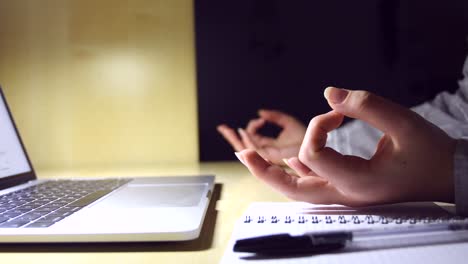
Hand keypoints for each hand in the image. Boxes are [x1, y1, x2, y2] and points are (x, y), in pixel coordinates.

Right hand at [217, 109, 305, 163]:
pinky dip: (247, 139)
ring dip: (236, 138)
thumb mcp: (289, 123)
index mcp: (271, 147)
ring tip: (229, 129)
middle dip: (232, 137)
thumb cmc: (308, 138)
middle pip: (244, 146)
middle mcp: (267, 153)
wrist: (317, 146)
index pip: (252, 141)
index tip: (260, 119)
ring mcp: (268, 156)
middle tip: (222, 128)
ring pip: (246, 149)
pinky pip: (254, 150)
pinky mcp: (270, 158)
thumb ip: (275, 117)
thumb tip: (260, 112)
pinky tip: (243, 131)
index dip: (248, 130)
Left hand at [236, 87, 455, 205]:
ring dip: (276, 174)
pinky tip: (289, 161)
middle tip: (242, 154)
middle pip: (293, 190)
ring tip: (252, 158)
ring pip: (301, 190)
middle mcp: (347, 194)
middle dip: (265, 171)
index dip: (317, 125)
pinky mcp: (350, 188)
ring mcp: (347, 195)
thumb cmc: (430, 154)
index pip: (314, 153)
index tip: (338, 113)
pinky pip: (315, 184)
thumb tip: (329, 93)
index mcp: (357, 182)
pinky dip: (299, 172)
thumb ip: (366, 104)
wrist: (449, 177)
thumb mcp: (403, 124)